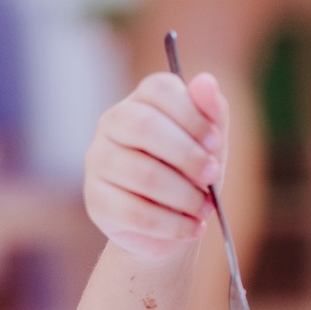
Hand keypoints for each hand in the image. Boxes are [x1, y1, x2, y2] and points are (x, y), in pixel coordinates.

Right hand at [84, 72, 227, 261]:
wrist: (172, 224)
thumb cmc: (192, 175)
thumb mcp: (210, 144)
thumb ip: (211, 114)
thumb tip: (206, 81)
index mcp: (142, 101)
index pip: (159, 89)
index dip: (191, 115)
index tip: (215, 142)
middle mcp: (112, 123)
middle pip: (143, 126)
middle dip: (187, 155)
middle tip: (213, 176)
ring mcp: (98, 160)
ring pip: (142, 173)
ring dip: (184, 195)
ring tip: (205, 209)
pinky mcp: (96, 200)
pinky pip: (134, 211)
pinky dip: (171, 223)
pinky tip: (191, 228)